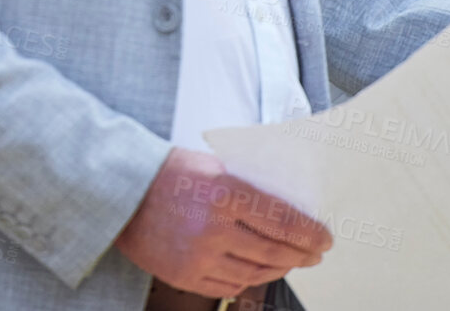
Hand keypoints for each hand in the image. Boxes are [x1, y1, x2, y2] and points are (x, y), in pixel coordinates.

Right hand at [113, 147, 331, 298]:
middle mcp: (214, 227)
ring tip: (291, 261)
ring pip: (254, 272)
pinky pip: (229, 284)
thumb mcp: (216, 165)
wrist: (125, 193)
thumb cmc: (172, 173)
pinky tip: (259, 271)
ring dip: (279, 269)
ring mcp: (198, 256)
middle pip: (273, 250)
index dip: (309, 233)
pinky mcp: (185, 275)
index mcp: (226, 192)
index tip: (325, 239)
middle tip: (316, 253)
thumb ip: (249, 186)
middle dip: (301, 254)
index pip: (281, 219)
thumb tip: (288, 206)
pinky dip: (250, 279)